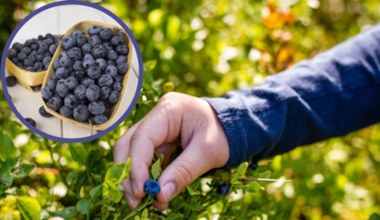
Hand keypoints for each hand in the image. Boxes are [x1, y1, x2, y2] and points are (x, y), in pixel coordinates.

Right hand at [113, 92, 228, 209]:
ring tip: (144, 202)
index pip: (142, 138)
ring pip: (133, 154)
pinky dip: (148, 179)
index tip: (139, 192)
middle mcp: (157, 117)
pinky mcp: (159, 142)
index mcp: (169, 109)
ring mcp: (156, 128)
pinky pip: (146, 161)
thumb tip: (159, 195)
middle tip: (135, 201)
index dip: (136, 166)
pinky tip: (155, 195)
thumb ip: (184, 172)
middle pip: (129, 144)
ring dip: (135, 179)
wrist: (234, 128)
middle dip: (129, 174)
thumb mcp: (208, 152)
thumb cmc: (224, 134)